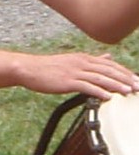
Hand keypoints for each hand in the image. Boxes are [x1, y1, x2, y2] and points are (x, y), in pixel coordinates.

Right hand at [21, 51, 138, 98]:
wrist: (28, 68)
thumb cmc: (48, 67)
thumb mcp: (72, 61)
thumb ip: (92, 60)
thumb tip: (108, 57)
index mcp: (84, 58)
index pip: (110, 65)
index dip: (125, 72)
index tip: (137, 79)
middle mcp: (81, 63)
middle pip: (108, 70)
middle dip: (125, 79)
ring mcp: (74, 72)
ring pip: (100, 78)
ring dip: (116, 85)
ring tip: (129, 92)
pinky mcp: (67, 81)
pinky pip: (86, 87)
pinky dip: (99, 92)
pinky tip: (108, 97)